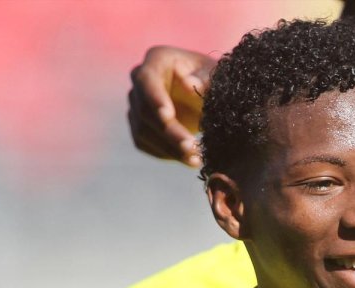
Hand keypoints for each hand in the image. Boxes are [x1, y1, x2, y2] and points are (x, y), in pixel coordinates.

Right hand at [127, 45, 213, 166]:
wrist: (209, 94)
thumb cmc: (214, 78)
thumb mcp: (217, 75)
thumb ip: (206, 79)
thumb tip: (189, 85)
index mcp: (157, 60)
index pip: (147, 79)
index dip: (155, 99)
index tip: (168, 116)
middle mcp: (140, 80)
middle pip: (145, 110)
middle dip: (168, 132)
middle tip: (191, 148)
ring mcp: (137, 103)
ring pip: (143, 130)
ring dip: (168, 148)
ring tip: (196, 159)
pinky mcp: (140, 124)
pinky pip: (145, 143)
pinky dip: (166, 154)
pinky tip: (188, 159)